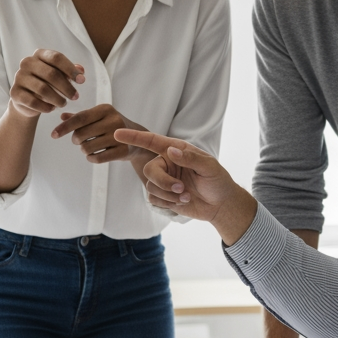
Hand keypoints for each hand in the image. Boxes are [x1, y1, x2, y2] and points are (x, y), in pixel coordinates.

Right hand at [9, 49, 83, 117]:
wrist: (27, 100)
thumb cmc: (47, 83)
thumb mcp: (60, 75)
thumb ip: (70, 72)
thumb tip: (81, 70)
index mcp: (39, 54)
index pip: (56, 58)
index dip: (71, 69)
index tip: (82, 81)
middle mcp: (27, 63)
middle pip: (51, 74)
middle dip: (66, 87)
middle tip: (76, 97)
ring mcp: (19, 77)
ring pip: (43, 89)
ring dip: (57, 98)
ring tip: (64, 103)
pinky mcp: (14, 92)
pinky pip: (33, 102)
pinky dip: (45, 107)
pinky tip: (52, 109)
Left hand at [51, 105, 154, 166]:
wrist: (139, 137)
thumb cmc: (112, 125)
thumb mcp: (98, 117)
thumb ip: (80, 117)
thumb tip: (62, 116)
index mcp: (105, 109)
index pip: (80, 118)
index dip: (65, 127)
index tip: (53, 135)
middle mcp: (113, 120)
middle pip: (81, 134)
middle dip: (76, 140)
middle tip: (80, 141)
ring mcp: (119, 136)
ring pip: (87, 148)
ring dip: (84, 150)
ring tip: (90, 147)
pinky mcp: (123, 151)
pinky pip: (97, 158)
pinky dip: (91, 158)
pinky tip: (94, 155)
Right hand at [114, 130, 255, 239]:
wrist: (220, 204)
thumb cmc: (217, 181)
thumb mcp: (209, 167)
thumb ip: (190, 158)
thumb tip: (171, 151)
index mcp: (176, 150)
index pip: (152, 141)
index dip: (134, 137)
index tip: (118, 133)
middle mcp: (166, 163)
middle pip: (149, 170)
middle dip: (163, 182)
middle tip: (181, 188)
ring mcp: (163, 180)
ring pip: (150, 187)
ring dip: (168, 195)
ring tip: (186, 196)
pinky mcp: (162, 196)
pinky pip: (153, 199)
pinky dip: (167, 203)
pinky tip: (182, 202)